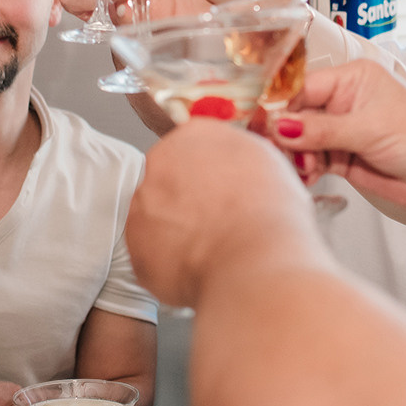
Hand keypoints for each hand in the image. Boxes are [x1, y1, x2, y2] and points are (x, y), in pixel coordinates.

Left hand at [126, 120, 315, 307]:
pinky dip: (167, 265)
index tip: (220, 198)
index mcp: (197, 135)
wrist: (255, 262)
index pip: (193, 151)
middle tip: (215, 228)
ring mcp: (143, 200)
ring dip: (175, 235)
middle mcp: (163, 159)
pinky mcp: (133, 241)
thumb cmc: (272, 219)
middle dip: (186, 205)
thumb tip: (241, 177)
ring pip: (155, 218)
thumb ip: (242, 164)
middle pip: (168, 182)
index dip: (209, 180)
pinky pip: (148, 254)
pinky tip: (196, 270)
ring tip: (209, 254)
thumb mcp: (270, 168)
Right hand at [266, 60, 405, 209]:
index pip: (302, 87)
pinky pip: (312, 159)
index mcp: (352, 78)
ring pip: (301, 139)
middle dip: (287, 135)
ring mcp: (341, 129)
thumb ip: (321, 130)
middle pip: (296, 114)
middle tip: (283, 152)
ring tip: (308, 169)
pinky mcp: (342, 156)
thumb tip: (280, 127)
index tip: (262, 125)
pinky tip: (310, 175)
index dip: (280, 106)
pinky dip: (306, 168)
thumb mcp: (368, 129)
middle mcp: (343, 100)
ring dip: (297, 155)